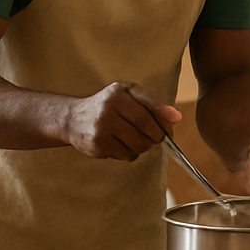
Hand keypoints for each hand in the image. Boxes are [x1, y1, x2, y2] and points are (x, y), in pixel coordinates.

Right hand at [61, 82, 180, 159]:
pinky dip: (130, 153)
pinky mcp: (97, 145)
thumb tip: (176, 117)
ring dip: (143, 146)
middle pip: (146, 130)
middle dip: (157, 137)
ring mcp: (101, 129)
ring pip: (139, 146)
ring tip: (135, 138)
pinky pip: (126, 155)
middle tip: (156, 137)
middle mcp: (108, 109)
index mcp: (119, 94)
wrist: (73, 119)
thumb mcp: (128, 94)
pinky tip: (121, 143)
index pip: (148, 110)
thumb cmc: (108, 105)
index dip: (163, 121)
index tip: (172, 126)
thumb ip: (152, 103)